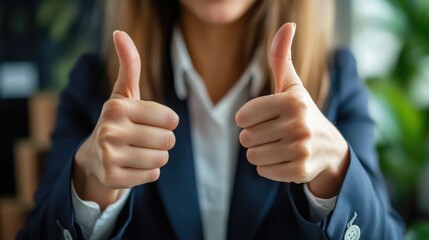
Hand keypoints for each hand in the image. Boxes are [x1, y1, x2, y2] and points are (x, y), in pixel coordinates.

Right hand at [73, 31, 178, 207]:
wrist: (94, 158)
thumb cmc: (118, 121)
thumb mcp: (124, 94)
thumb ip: (129, 65)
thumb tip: (120, 33)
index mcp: (117, 106)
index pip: (170, 118)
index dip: (167, 122)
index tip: (151, 122)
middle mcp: (109, 130)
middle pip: (168, 140)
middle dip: (162, 141)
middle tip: (144, 139)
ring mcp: (109, 156)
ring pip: (162, 159)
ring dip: (156, 157)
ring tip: (138, 152)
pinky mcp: (112, 178)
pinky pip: (152, 175)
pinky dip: (148, 172)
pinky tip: (132, 166)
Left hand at [235, 23, 348, 197]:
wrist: (329, 148)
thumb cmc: (301, 111)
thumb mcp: (291, 85)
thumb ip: (281, 56)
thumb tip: (287, 25)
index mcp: (292, 101)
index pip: (242, 117)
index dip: (248, 119)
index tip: (265, 117)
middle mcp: (299, 124)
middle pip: (246, 138)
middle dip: (255, 136)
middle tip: (275, 133)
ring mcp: (301, 149)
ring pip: (252, 155)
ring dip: (261, 152)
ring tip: (280, 145)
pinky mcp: (300, 171)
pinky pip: (262, 170)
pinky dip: (269, 167)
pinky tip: (285, 158)